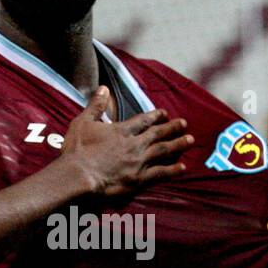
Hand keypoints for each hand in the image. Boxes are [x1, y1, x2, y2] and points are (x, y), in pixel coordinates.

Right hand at [59, 86, 194, 196]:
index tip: (165, 113)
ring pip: (163, 151)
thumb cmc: (77, 150)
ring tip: (190, 140)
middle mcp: (134, 144)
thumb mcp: (83, 122)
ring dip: (178, 145)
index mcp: (121, 131)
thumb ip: (95, 105)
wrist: (78, 175)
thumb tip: (104, 88)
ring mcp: (138, 162)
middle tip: (184, 124)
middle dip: (172, 128)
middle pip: (157, 134)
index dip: (155, 116)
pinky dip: (172, 170)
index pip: (143, 121)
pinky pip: (160, 173)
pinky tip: (183, 167)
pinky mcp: (138, 179)